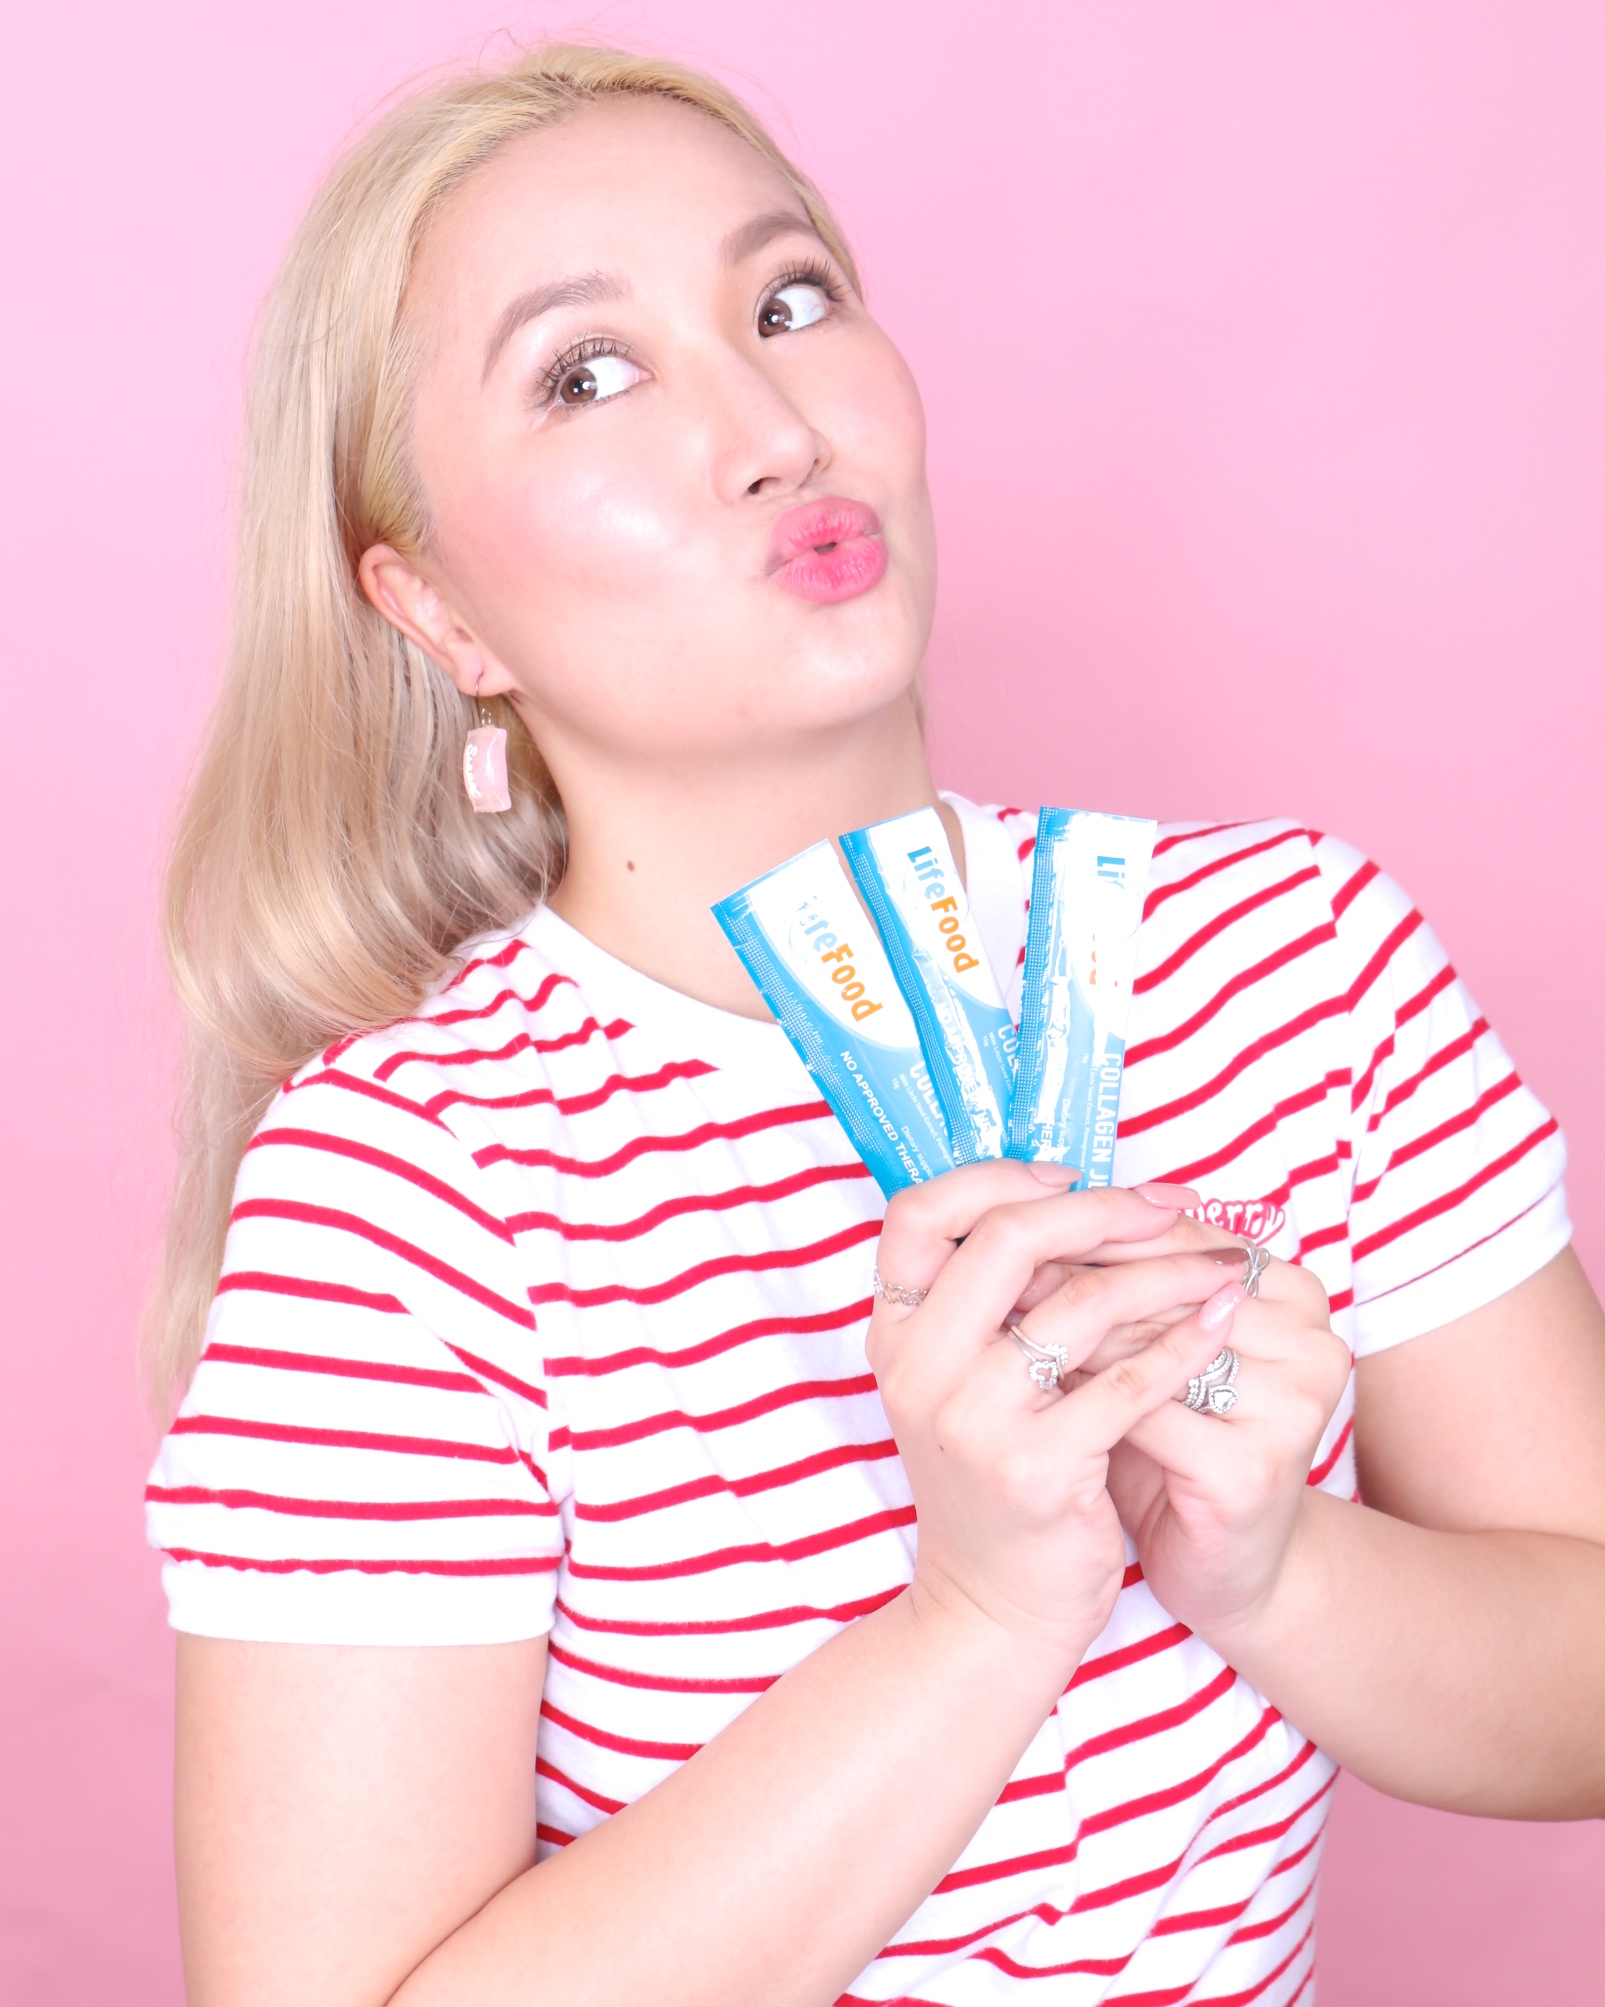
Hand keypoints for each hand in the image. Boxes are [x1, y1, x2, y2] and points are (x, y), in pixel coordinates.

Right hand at [868, 1168, 1251, 1671]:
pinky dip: (1184, 1346)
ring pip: (1079, 1305)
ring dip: (1165, 1273)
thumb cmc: (996, 1479)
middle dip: (1100, 1210)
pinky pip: (1126, 1384)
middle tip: (1167, 1205)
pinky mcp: (1038, 1472)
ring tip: (1220, 1263)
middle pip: (1004, 1240)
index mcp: (895, 1337)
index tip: (1071, 1177)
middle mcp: (919, 1372)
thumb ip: (987, 1302)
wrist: (992, 1612)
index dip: (995, 1178)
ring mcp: (974, 1423)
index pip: (919, 1214)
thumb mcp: (959, 1384)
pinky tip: (1220, 1323)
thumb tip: (1068, 1198)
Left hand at [1013, 1214, 1351, 1650]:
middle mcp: (1311, 1339)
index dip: (1094, 1226)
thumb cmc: (1175, 1446)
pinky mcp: (1255, 1469)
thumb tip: (1022, 1219)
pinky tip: (1027, 1388)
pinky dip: (1082, 1397)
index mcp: (1296, 1291)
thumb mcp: (1155, 1352)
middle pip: (1168, 1280)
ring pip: (1153, 1342)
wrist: (1224, 1570)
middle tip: (997, 1267)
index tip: (1016, 1218)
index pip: (1178, 1233)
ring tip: (999, 1317)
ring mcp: (1292, 1404)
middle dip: (1076, 1272)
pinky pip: (1146, 1413)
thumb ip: (1124, 1284)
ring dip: (1069, 1329)